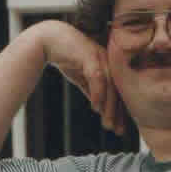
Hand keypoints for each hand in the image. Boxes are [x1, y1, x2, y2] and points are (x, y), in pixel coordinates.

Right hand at [37, 20, 126, 134]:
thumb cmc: (67, 58)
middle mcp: (109, 61)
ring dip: (109, 107)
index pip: (119, 92)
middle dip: (118, 113)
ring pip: (110, 86)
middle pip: (118, 90)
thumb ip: (92, 91)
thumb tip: (101, 110)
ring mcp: (100, 56)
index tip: (121, 129)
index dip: (120, 111)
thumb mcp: (82, 78)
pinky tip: (96, 107)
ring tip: (107, 124)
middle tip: (118, 131)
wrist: (49, 40)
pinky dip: (98, 93)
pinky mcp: (89, 55)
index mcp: (111, 66)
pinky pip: (97, 77)